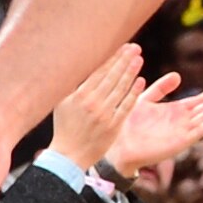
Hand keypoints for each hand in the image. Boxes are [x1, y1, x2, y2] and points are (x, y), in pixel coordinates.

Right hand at [45, 41, 143, 172]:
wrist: (69, 156)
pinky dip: (133, 93)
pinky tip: (141, 81)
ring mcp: (104, 115)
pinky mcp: (113, 127)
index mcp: (79, 95)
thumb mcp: (61, 103)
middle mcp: (92, 103)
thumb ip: (70, 85)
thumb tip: (76, 64)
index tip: (122, 46)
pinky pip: (125, 107)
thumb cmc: (65, 127)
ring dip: (130, 72)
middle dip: (124, 60)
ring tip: (138, 59)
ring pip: (120, 89)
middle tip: (135, 48)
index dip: (112, 58)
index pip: (99, 71)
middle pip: (111, 77)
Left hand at [101, 72, 202, 177]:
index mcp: (175, 112)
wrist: (119, 144)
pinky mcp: (180, 142)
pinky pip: (198, 132)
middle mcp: (182, 122)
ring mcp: (182, 132)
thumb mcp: (146, 98)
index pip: (198, 101)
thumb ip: (161, 87)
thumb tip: (178, 75)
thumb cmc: (129, 123)